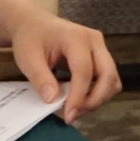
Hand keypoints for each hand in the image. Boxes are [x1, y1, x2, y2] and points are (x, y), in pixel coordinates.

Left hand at [3, 3, 120, 122]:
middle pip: (108, 75)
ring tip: (75, 109)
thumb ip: (40, 78)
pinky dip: (97, 93)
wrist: (35, 25)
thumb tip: (53, 100)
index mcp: (76, 37)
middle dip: (95, 100)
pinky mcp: (101, 57)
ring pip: (112, 80)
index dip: (79, 95)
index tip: (69, 115)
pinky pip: (107, 79)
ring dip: (98, 98)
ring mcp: (100, 48)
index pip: (84, 70)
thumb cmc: (30, 39)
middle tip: (74, 115)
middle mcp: (94, 41)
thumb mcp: (28, 58)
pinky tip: (79, 100)